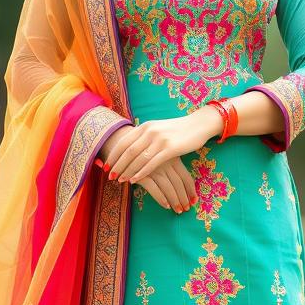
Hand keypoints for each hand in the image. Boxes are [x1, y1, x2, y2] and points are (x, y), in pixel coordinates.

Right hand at [96, 154, 196, 212]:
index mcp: (172, 156)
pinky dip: (162, 199)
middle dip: (184, 198)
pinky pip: (155, 189)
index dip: (191, 190)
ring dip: (175, 201)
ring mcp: (154, 168)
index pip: (185, 176)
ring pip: (168, 188)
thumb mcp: (161, 153)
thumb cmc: (145, 149)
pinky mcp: (142, 173)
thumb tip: (180, 182)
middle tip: (187, 209)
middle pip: (178, 184)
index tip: (194, 201)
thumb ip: (170, 163)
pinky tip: (166, 206)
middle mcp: (165, 162)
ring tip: (178, 211)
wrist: (123, 141)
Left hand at [99, 113, 217, 184]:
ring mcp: (160, 139)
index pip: (124, 141)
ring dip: (127, 170)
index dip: (114, 154)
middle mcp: (150, 131)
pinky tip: (135, 180)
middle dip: (117, 165)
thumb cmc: (177, 130)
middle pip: (128, 151)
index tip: (106, 165)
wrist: (198, 124)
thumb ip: (144, 136)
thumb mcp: (158, 128)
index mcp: (145, 126)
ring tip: (119, 180)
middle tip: (109, 176)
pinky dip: (141, 172)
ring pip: (138, 158)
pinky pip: (152, 163)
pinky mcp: (170, 148)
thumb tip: (130, 147)